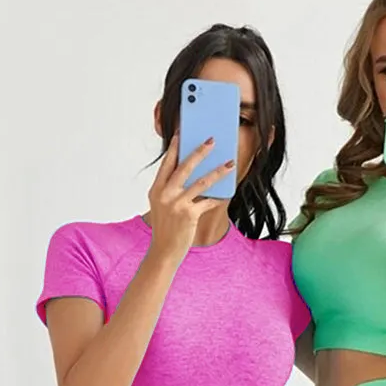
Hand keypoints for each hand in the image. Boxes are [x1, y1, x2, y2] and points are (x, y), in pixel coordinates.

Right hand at [147, 133, 235, 262]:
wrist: (163, 251)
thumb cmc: (165, 228)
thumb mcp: (162, 206)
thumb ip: (171, 190)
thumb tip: (193, 175)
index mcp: (156, 189)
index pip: (167, 163)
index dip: (175, 148)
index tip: (183, 134)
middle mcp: (165, 194)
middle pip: (184, 167)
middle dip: (199, 152)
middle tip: (211, 141)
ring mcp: (177, 204)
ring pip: (201, 182)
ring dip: (218, 171)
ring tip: (230, 164)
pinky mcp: (189, 215)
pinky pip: (208, 202)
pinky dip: (219, 197)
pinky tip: (227, 193)